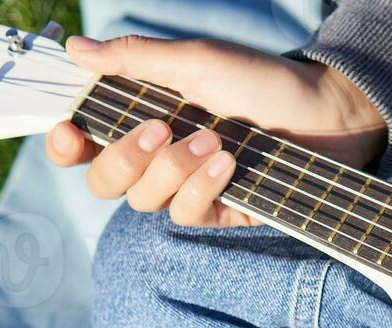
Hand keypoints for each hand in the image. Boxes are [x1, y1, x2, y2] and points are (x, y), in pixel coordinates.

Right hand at [45, 34, 387, 226]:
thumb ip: (136, 60)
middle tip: (158, 129)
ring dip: (175, 168)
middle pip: (104, 180)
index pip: (85, 142)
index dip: (66, 145)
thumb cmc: (261, 81)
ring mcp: (184, 186)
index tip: (69, 131)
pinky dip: (201, 188)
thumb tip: (75, 49)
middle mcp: (156, 156)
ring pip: (144, 199)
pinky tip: (230, 163)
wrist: (326, 113)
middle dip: (124, 159)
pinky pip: (185, 214)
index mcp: (141, 116)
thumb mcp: (197, 61)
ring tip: (217, 138)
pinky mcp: (216, 211)